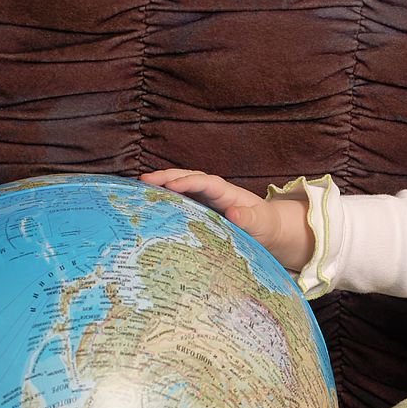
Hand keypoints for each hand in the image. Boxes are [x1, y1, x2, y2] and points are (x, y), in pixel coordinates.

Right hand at [140, 169, 312, 270]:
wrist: (267, 231)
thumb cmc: (264, 226)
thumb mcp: (261, 224)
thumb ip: (249, 219)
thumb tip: (234, 213)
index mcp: (228, 193)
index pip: (206, 182)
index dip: (189, 181)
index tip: (171, 184)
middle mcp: (214, 192)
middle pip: (188, 178)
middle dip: (167, 177)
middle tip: (144, 179)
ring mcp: (205, 199)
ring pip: (181, 187)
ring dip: (161, 185)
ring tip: (139, 187)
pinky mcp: (199, 210)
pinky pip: (180, 201)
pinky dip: (164, 199)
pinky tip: (147, 203)